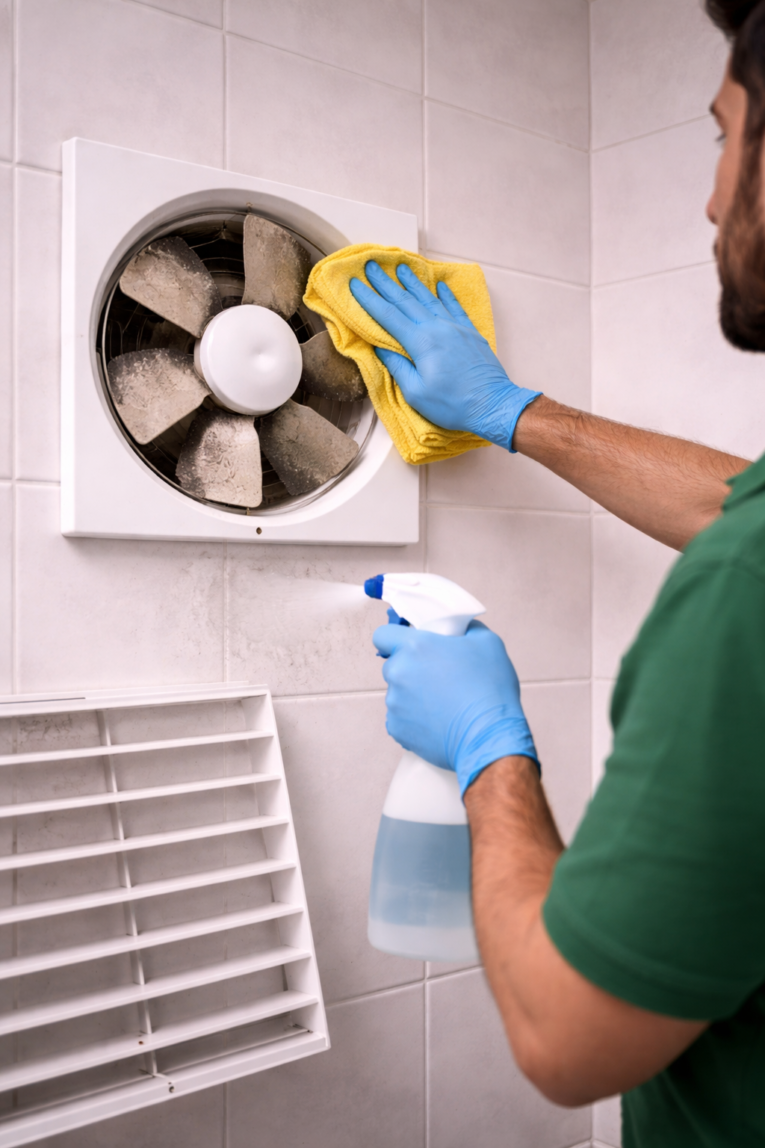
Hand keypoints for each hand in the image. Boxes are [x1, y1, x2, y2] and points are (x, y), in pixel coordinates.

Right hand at [349, 261, 540, 451]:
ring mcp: (456, 328)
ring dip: (413, 283)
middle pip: (406, 301)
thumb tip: (381, 348)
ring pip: (430, 299)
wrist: (493, 405)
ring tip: (401, 269)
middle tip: (371, 267)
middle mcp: (438, 328)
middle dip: (386, 284)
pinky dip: (446, 295)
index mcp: (421, 342)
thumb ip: (397, 367)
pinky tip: (440, 286)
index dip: (370, 300)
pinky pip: (455, 308)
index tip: (355, 285)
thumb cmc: (452, 405)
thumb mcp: (416, 393)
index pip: (388, 316)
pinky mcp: (470, 333)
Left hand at [374, 619, 538, 795]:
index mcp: (415, 647)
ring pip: (397, 692)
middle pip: (393, 665)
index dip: (394, 638)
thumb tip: (459, 628)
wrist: (489, 737)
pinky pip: (400, 717)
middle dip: (410, 668)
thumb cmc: (490, 689)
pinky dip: (414, 718)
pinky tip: (437, 720)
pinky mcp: (397, 728)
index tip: (409, 645)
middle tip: (437, 675)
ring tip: (442, 703)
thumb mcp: (488, 643)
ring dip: (413, 694)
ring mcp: (394, 703)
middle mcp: (398, 673)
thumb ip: (466, 629)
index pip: (383, 635)